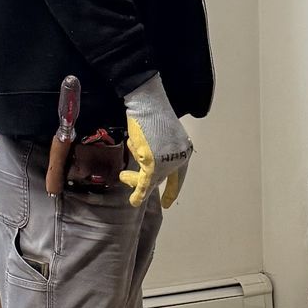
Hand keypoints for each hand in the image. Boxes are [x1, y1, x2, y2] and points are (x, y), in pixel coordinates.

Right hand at [121, 75, 191, 204]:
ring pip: (150, 179)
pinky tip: (134, 200)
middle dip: (145, 182)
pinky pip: (145, 182)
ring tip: (124, 178)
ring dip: (134, 180)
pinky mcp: (153, 165)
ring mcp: (167, 162)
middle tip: (137, 196)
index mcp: (183, 149)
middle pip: (161, 177)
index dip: (172, 189)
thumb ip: (157, 148)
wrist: (146, 104)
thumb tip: (146, 162)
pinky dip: (139, 192)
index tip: (168, 203)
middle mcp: (178, 157)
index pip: (179, 175)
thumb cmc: (150, 113)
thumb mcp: (159, 134)